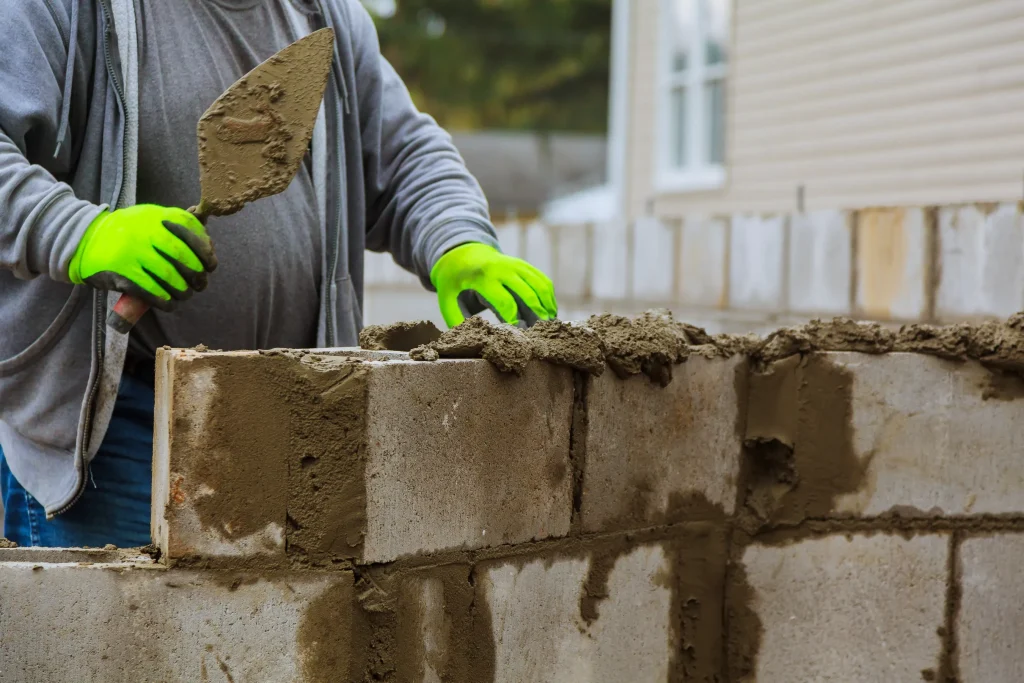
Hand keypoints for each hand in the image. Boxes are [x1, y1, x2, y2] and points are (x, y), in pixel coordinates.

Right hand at [69, 204, 217, 310]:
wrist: (83, 238)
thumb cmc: (125, 232)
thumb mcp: (149, 218)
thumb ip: (176, 225)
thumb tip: (207, 244)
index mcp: (155, 217)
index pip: (191, 233)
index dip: (206, 252)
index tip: (211, 265)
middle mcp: (145, 233)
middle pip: (183, 258)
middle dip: (197, 275)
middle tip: (199, 284)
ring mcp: (132, 253)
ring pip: (169, 277)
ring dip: (182, 291)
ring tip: (184, 294)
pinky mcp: (121, 272)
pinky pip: (150, 290)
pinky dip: (164, 300)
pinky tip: (169, 304)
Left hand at [430, 242, 557, 326]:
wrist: (462, 253)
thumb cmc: (454, 282)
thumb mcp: (447, 299)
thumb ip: (456, 320)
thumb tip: (470, 342)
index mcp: (483, 277)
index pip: (505, 302)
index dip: (515, 320)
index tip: (519, 335)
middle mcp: (503, 268)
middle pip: (528, 294)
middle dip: (537, 315)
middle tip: (541, 333)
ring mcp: (516, 265)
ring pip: (540, 286)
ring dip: (547, 306)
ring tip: (548, 325)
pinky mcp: (524, 265)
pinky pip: (543, 281)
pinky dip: (549, 297)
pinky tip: (549, 313)